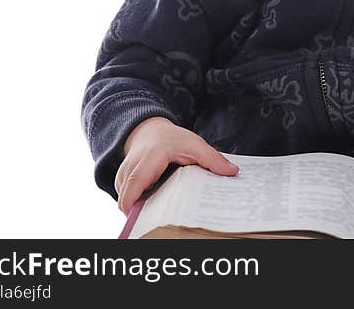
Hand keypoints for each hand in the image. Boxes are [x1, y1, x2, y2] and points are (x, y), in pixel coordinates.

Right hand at [114, 116, 238, 215]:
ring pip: (126, 200)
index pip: (133, 187)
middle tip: (162, 222)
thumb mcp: (194, 144)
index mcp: (149, 159)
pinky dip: (138, 203)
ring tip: (162, 212)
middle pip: (127, 199)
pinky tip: (155, 203)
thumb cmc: (171, 138)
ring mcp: (123, 175)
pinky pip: (127, 198)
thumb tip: (232, 172)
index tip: (148, 220)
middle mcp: (131, 168)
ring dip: (140, 208)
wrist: (150, 130)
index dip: (134, 206)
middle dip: (141, 213)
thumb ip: (212, 158)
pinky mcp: (121, 182)